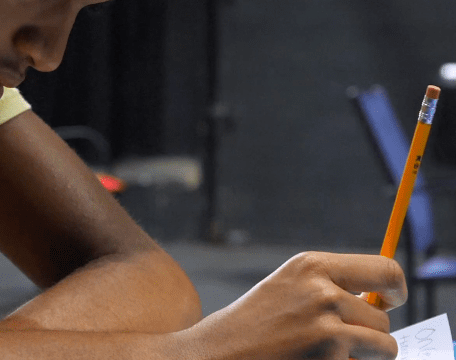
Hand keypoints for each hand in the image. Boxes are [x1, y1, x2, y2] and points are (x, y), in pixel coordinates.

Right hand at [183, 251, 405, 359]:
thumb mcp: (288, 287)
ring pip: (384, 346)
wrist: (219, 352)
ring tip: (326, 353)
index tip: (393, 300)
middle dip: (370, 333)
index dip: (397, 288)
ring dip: (365, 356)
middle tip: (338, 340)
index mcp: (312, 265)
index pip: (384, 269)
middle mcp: (323, 291)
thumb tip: (384, 300)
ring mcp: (328, 327)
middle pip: (383, 317)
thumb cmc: (255, 323)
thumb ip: (331, 286)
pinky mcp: (331, 357)